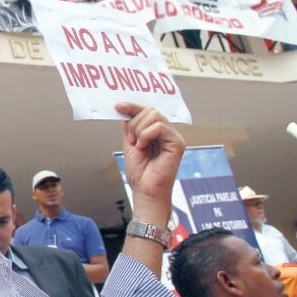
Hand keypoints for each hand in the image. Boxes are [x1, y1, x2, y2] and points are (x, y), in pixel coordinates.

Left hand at [115, 103, 185, 225]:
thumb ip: (130, 127)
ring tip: (138, 145)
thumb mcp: (130, 144)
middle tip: (131, 139)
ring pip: (154, 115)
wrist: (145, 191)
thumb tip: (124, 109)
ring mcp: (174, 137)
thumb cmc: (140, 173)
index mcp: (158, 132)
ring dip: (139, 129)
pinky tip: (143, 147)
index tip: (117, 106)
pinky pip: (160, 126)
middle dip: (134, 122)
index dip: (132, 106)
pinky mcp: (178, 144)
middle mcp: (168, 133)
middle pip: (150, 110)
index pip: (147, 111)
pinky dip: (146, 135)